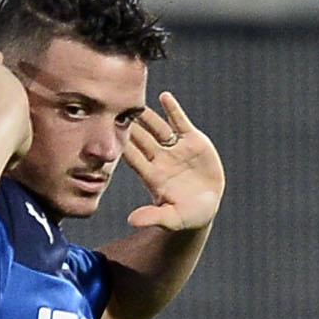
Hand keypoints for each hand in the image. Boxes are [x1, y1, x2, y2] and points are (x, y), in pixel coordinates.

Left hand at [122, 92, 223, 230]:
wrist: (206, 207)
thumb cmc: (187, 217)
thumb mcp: (172, 219)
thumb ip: (153, 217)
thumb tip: (131, 221)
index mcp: (152, 177)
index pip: (134, 159)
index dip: (124, 148)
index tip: (111, 137)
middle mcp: (160, 160)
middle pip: (142, 140)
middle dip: (131, 127)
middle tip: (116, 111)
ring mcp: (175, 149)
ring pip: (158, 129)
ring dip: (148, 117)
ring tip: (137, 101)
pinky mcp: (192, 141)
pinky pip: (180, 122)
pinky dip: (173, 110)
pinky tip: (164, 97)